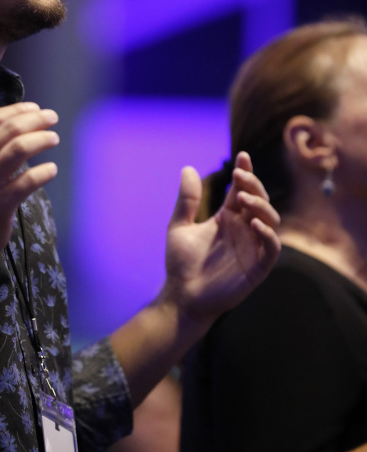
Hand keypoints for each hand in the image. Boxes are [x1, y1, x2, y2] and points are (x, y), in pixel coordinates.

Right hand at [0, 102, 59, 275]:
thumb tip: (7, 127)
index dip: (17, 110)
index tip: (34, 108)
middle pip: (9, 128)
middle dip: (35, 119)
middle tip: (52, 117)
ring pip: (19, 148)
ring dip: (42, 138)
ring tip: (54, 138)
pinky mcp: (0, 204)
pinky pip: (29, 180)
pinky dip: (44, 172)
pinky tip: (51, 169)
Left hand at [162, 151, 280, 325]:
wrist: (182, 296)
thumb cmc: (182, 263)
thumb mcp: (179, 226)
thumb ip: (187, 200)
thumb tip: (188, 168)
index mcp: (228, 218)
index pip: (242, 190)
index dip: (246, 172)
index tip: (242, 155)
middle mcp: (244, 229)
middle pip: (259, 200)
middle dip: (254, 185)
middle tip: (240, 175)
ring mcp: (252, 247)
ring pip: (271, 220)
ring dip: (261, 206)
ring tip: (243, 198)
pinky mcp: (257, 268)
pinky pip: (271, 248)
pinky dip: (268, 234)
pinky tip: (254, 224)